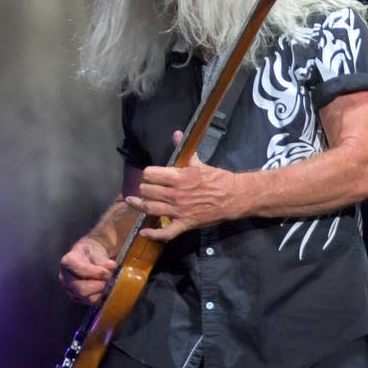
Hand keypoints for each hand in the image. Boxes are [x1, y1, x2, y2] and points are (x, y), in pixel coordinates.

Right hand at [58, 237, 115, 305]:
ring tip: (107, 283)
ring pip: (86, 298)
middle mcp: (64, 277)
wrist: (89, 258)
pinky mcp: (76, 297)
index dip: (96, 272)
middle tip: (109, 279)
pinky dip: (100, 297)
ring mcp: (69, 289)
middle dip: (99, 285)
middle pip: (82, 289)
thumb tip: (111, 266)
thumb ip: (103, 259)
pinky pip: (90, 302)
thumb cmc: (92, 253)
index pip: (79, 269)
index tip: (107, 272)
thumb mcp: (97, 250)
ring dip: (101, 292)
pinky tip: (104, 289)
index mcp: (68, 261)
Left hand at [125, 131, 245, 241]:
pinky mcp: (185, 224)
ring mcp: (179, 211)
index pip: (150, 174)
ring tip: (132, 201)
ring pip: (150, 208)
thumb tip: (176, 134)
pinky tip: (144, 232)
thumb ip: (185, 152)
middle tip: (146, 187)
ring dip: (139, 205)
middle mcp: (175, 195)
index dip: (148, 173)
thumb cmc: (219, 179)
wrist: (235, 197)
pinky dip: (153, 234)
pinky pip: (166, 233)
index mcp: (178, 178)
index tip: (151, 175)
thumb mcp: (200, 164)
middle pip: (147, 191)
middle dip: (144, 188)